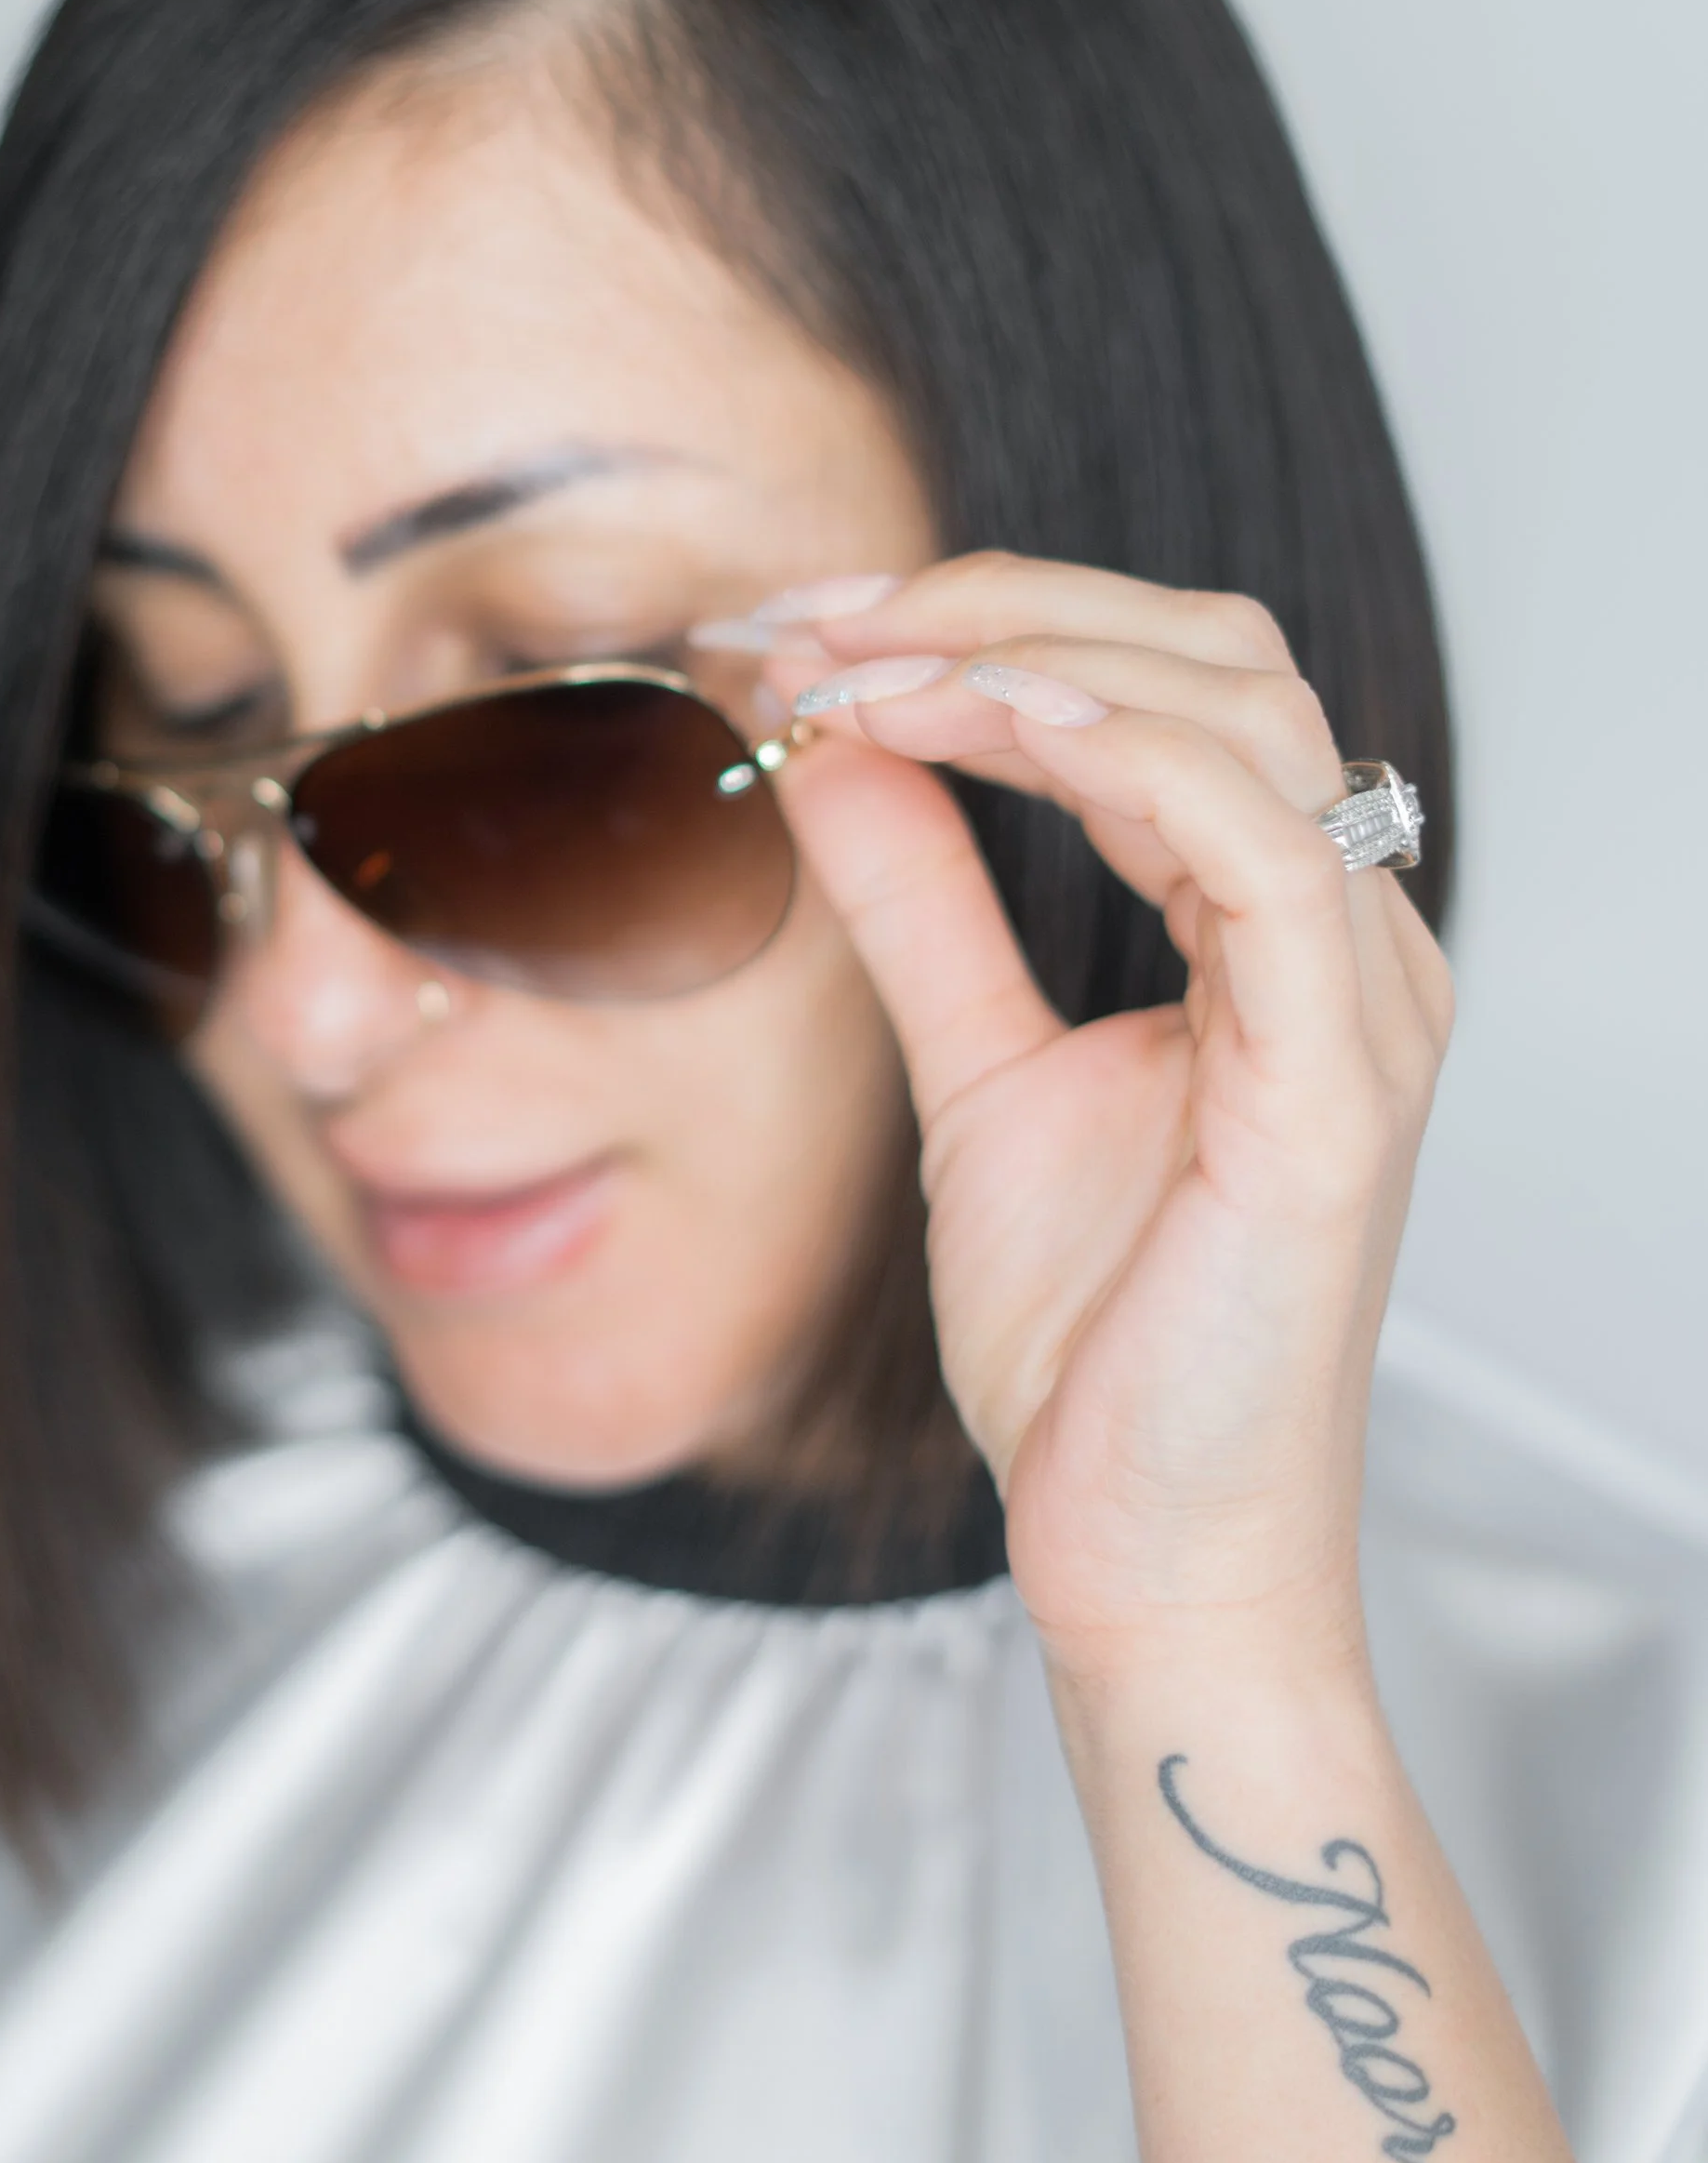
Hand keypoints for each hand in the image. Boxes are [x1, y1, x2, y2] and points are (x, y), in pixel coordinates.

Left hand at [757, 556, 1452, 1683]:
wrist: (1144, 1559)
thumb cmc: (1098, 1347)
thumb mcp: (973, 1073)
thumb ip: (919, 905)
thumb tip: (829, 746)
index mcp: (1281, 933)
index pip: (1167, 687)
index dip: (983, 622)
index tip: (801, 627)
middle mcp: (1347, 944)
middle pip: (1218, 656)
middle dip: (999, 602)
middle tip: (810, 619)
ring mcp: (1360, 1006)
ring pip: (1242, 715)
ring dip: (1031, 654)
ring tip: (861, 666)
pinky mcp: (1334, 1087)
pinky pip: (1257, 852)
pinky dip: (1117, 753)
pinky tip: (975, 722)